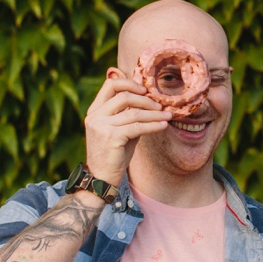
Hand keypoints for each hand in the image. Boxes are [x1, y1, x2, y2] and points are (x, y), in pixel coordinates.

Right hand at [83, 69, 171, 185]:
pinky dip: (153, 125)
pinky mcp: (111, 137)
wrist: (101, 179)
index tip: (145, 90)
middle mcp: (95, 116)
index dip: (129, 83)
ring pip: (134, 113)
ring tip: (167, 116)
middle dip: (146, 100)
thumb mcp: (119, 130)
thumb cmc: (114, 154)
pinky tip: (163, 126)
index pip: (110, 85)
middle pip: (124, 96)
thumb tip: (150, 100)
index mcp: (95, 110)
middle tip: (160, 106)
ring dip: (154, 114)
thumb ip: (128, 114)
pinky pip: (137, 127)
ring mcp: (101, 126)